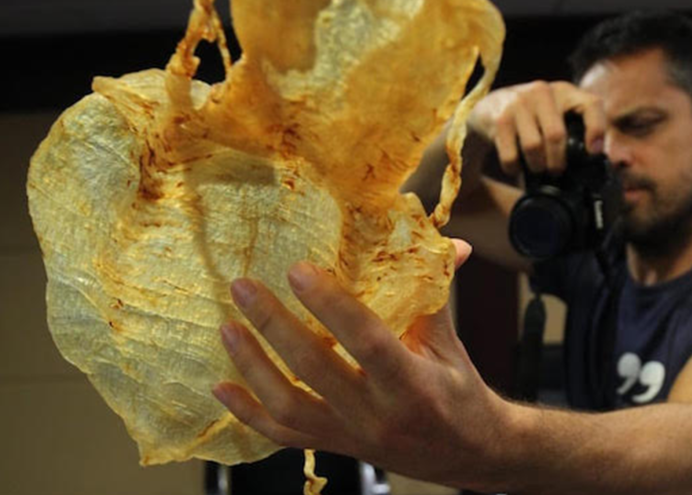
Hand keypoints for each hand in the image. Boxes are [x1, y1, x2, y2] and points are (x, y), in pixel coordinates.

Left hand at [213, 239, 512, 490]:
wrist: (466, 453)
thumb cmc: (457, 391)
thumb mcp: (450, 341)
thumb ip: (436, 290)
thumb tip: (450, 241)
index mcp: (413, 384)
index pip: (366, 341)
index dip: (330, 306)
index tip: (297, 270)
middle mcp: (377, 415)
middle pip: (314, 370)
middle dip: (274, 325)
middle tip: (244, 287)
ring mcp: (351, 436)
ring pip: (288, 407)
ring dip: (252, 365)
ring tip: (227, 327)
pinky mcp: (334, 446)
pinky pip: (282, 435)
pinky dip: (247, 411)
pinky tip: (221, 386)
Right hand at [469, 80, 604, 175]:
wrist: (489, 107)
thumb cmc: (531, 115)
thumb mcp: (554, 111)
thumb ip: (575, 126)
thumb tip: (597, 158)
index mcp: (564, 91)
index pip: (590, 104)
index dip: (596, 129)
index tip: (594, 152)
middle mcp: (542, 91)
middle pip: (556, 135)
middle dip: (558, 162)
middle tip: (556, 171)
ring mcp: (518, 103)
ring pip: (534, 147)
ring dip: (537, 166)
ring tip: (537, 168)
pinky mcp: (499, 118)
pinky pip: (511, 155)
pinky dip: (514, 168)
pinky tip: (516, 166)